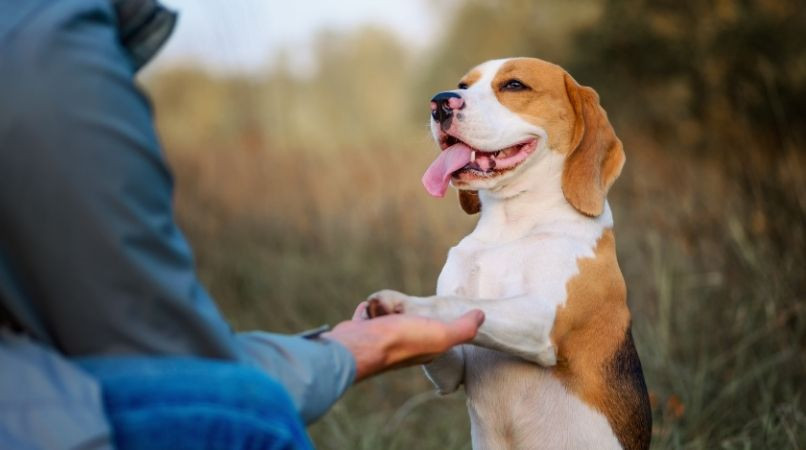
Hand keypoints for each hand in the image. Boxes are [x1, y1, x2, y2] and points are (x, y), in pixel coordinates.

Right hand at [322, 302, 483, 381]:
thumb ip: (463, 329)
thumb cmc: (402, 340)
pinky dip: (368, 311)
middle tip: (412, 306)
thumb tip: (482, 316)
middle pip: (409, 326)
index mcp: (424, 349)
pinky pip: (366, 317)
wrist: (361, 345)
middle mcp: (402, 347)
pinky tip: (369, 307)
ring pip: (387, 321)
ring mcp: (380, 340)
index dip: (440, 325)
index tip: (442, 313)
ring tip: (390, 304)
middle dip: (410, 315)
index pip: (436, 335)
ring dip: (388, 311)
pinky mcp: (361, 332)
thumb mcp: (441, 334)